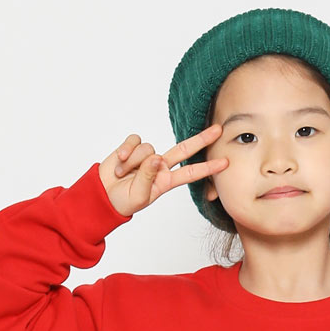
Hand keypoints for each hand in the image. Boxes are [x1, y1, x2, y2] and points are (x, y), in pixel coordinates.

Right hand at [99, 126, 228, 217]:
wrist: (104, 195)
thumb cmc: (124, 200)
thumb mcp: (139, 195)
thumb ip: (148, 176)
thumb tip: (156, 157)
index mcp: (166, 181)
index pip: (191, 173)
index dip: (207, 168)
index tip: (225, 163)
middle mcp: (160, 166)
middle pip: (184, 149)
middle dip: (201, 139)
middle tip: (218, 130)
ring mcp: (147, 156)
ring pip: (148, 149)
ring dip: (133, 163)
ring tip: (122, 175)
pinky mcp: (132, 147)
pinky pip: (134, 141)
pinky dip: (125, 152)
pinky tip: (118, 163)